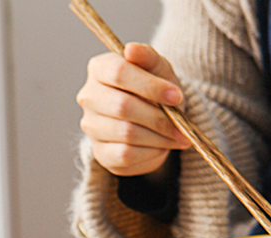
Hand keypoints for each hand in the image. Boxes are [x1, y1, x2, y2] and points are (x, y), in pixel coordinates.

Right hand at [76, 42, 190, 176]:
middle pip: (123, 107)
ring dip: (158, 137)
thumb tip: (131, 49)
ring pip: (126, 133)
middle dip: (158, 117)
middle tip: (181, 124)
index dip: (150, 86)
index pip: (119, 73)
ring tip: (178, 136)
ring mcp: (91, 127)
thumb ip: (148, 57)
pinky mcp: (100, 152)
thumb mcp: (157, 69)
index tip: (177, 96)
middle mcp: (89, 97)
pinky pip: (126, 154)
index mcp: (99, 68)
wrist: (150, 123)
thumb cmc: (153, 90)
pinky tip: (163, 147)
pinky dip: (150, 152)